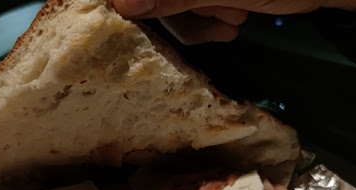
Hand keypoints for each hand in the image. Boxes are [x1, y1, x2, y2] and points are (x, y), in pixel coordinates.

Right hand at [113, 0, 355, 43]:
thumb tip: (121, 3)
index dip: (137, 3)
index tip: (134, 20)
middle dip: (183, 10)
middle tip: (221, 19)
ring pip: (173, 0)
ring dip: (199, 19)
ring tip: (234, 21)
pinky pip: (191, 4)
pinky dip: (208, 18)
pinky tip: (234, 21)